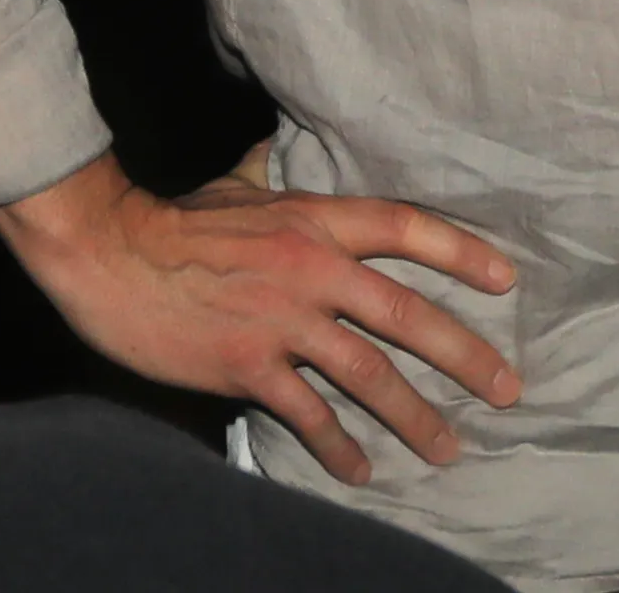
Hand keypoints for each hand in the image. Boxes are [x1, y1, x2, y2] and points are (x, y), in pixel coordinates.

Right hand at [0, 148, 519, 485]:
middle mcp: (314, 270)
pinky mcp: (246, 366)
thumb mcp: (242, 187)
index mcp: (319, 220)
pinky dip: (338, 444)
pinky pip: (307, 411)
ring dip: (415, 415)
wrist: (109, 255)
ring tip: (449, 447)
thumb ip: (278, 179)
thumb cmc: (176, 218)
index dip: (463, 252)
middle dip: (466, 356)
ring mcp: (283, 321)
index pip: (409, 229)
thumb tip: (286, 149)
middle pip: (408, 315)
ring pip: (369, 374)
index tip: (506, 281)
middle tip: (508, 389)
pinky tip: (361, 469)